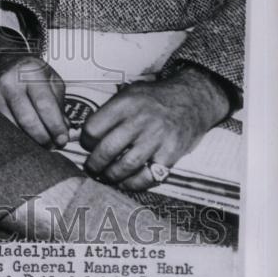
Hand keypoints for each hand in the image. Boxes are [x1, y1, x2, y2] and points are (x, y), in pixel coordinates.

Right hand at [0, 50, 68, 148]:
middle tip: (52, 146)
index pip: (44, 104)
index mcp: (30, 72)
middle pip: (27, 119)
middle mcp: (9, 81)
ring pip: (12, 127)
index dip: (55, 126)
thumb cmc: (27, 73)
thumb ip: (59, 103)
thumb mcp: (49, 79)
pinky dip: (13, 138)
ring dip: (28, 141)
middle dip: (43, 138)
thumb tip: (64, 129)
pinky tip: (22, 139)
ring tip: (39, 144)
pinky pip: (0, 128)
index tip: (62, 140)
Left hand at [81, 66, 230, 190]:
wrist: (191, 99)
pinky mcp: (171, 154)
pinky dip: (133, 184)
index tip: (87, 146)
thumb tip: (86, 135)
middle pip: (107, 150)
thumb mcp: (129, 93)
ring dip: (111, 176)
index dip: (86, 141)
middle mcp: (140, 121)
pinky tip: (125, 182)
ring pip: (125, 166)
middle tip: (91, 168)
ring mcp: (156, 139)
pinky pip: (148, 176)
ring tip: (105, 176)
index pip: (93, 128)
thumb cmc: (154, 98)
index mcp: (125, 104)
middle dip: (94, 164)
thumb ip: (109, 111)